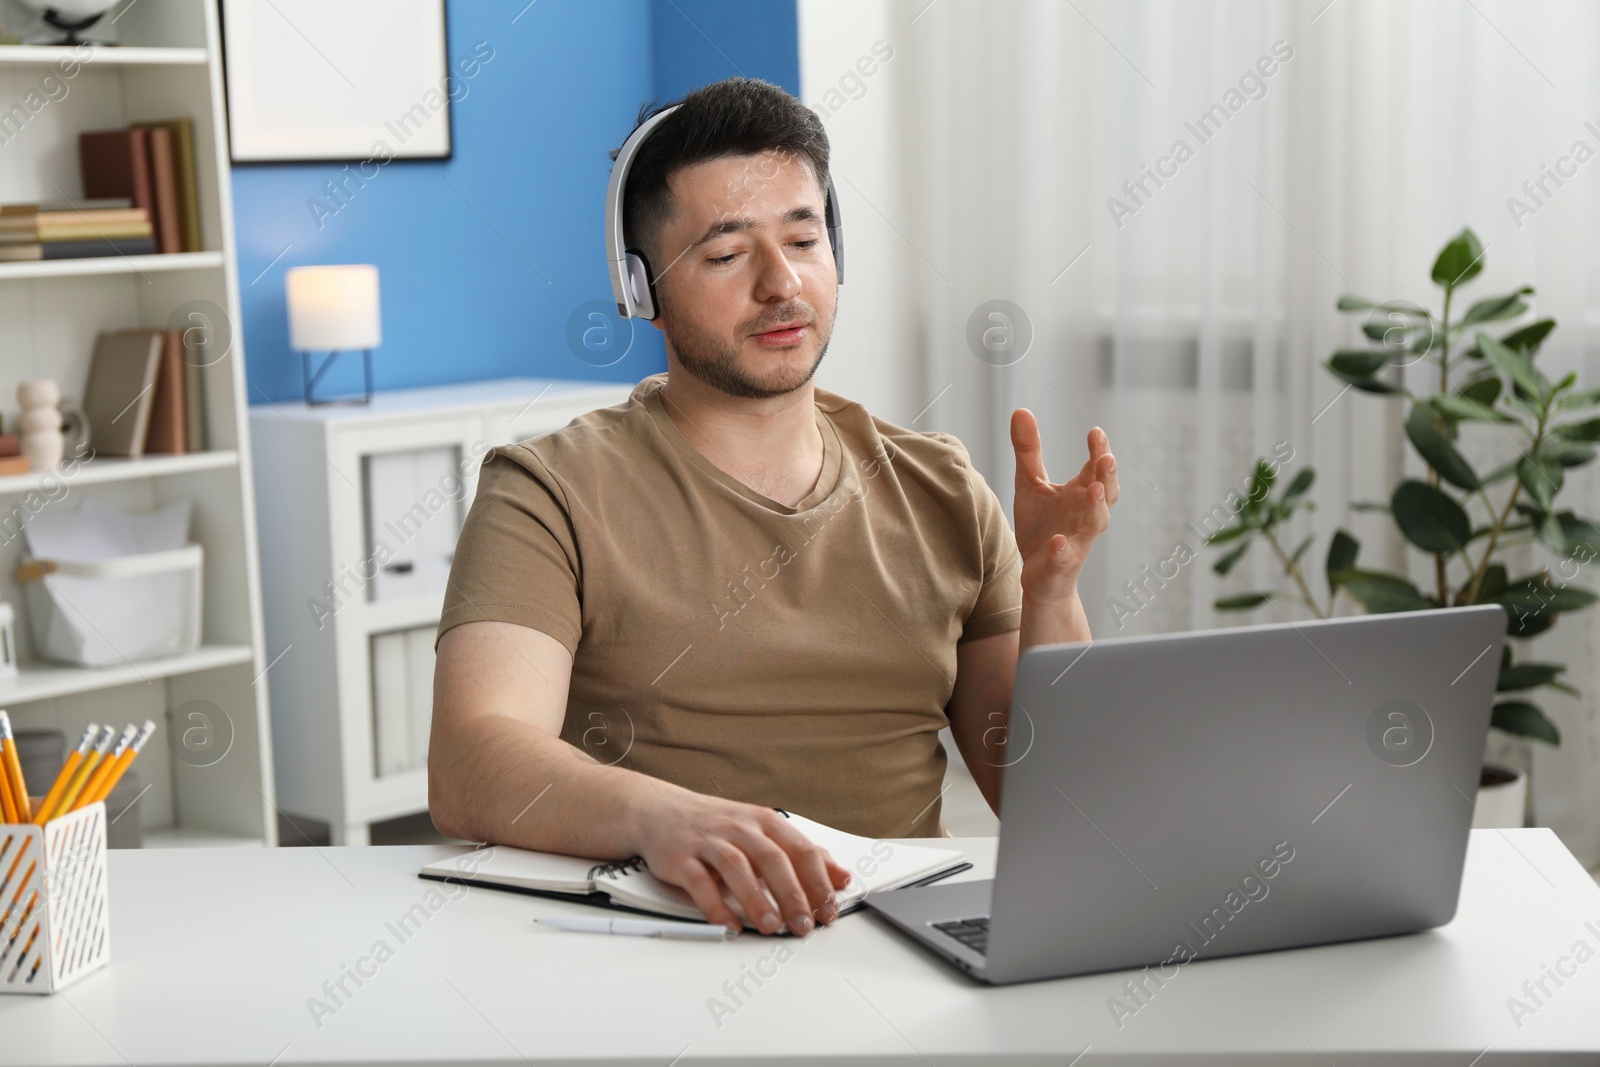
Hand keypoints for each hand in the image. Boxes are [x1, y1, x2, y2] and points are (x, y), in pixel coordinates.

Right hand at [630, 782, 852, 934]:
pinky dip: (716, 907)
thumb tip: (839, 877)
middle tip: (804, 925)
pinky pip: (700, 884)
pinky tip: (729, 925)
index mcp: (764, 822)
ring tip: (771, 926)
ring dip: (757, 900)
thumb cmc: (716, 826)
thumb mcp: (762, 831)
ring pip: (738, 869)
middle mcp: (739, 828)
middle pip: (773, 860)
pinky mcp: (681, 858)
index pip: (801, 850)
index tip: (829, 909)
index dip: (819, 881)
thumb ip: (800, 853)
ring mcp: (709, 841)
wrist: (659, 810)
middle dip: (793, 895)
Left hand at [1010, 410, 1118, 601]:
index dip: (1099, 451)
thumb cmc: (1042, 525)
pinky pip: (1065, 557)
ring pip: (1095, 523)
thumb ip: (1029, 450)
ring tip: (1094, 490)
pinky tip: (1057, 541)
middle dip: (1108, 475)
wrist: (1039, 573)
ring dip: (1097, 507)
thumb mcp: (1031, 483)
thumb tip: (1021, 410)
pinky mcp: (1061, 563)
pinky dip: (1063, 550)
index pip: (1097, 467)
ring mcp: (1077, 539)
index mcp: (1082, 492)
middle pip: (1106, 492)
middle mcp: (1086, 514)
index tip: (1095, 432)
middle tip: (1107, 458)